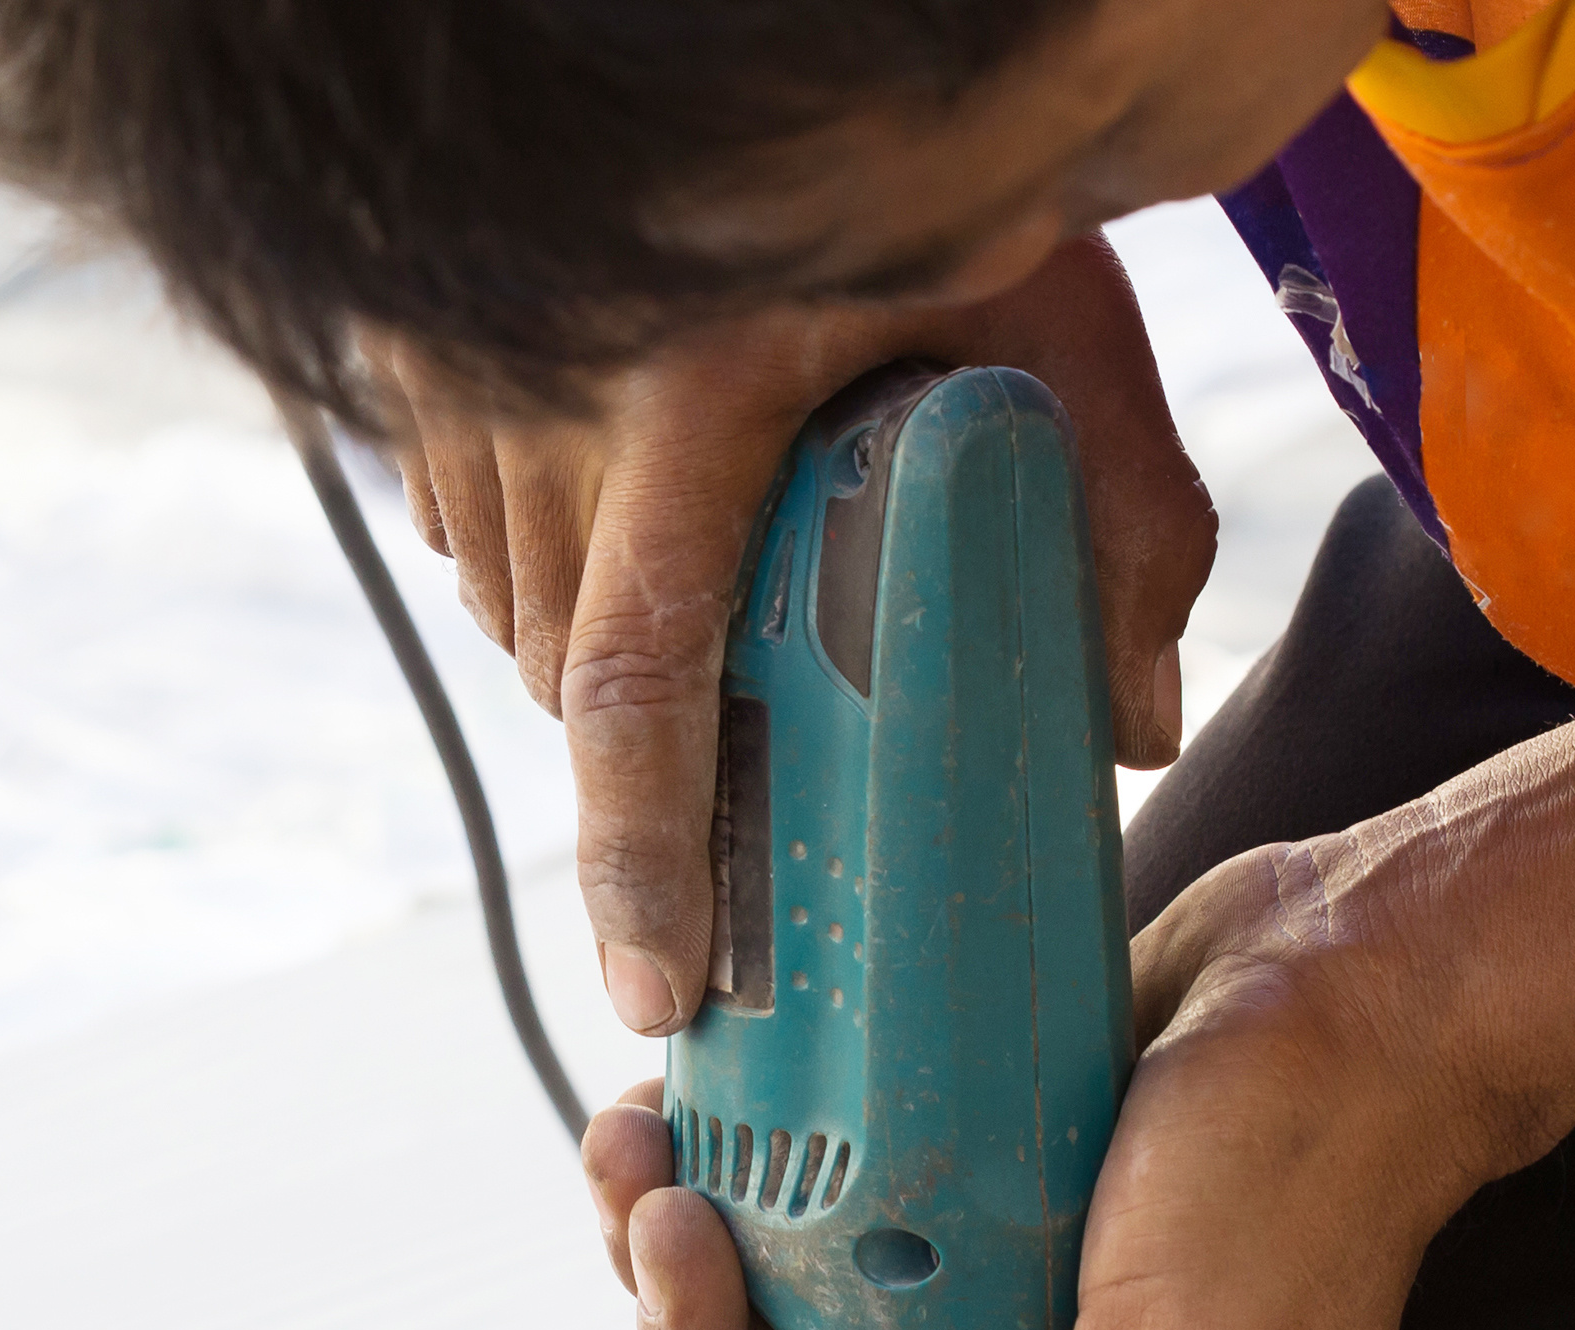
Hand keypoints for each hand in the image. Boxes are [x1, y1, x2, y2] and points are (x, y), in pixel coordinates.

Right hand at [366, 233, 1215, 1035]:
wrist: (853, 46)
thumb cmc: (973, 182)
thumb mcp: (1068, 349)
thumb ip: (1122, 539)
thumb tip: (1134, 736)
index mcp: (692, 398)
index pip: (631, 688)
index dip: (639, 866)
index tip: (656, 990)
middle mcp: (549, 380)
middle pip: (559, 667)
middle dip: (639, 775)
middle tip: (725, 836)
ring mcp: (474, 353)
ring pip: (502, 600)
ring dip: (590, 667)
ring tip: (700, 679)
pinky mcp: (440, 332)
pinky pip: (464, 514)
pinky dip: (537, 565)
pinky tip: (626, 554)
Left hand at [584, 840, 1501, 1329]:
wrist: (1363, 973)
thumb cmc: (1311, 1176)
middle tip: (665, 1236)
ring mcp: (1001, 1303)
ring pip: (808, 1320)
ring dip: (705, 1253)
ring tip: (640, 1153)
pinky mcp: (975, 1193)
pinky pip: (835, 1210)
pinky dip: (757, 1166)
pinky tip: (695, 1106)